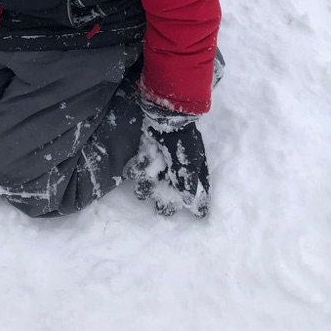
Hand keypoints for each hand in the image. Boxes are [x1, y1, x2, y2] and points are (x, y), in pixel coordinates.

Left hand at [127, 102, 209, 217]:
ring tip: (142, 191)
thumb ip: (187, 182)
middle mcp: (179, 167)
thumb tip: (188, 201)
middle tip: (161, 210)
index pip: (199, 190)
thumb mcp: (189, 162)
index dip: (199, 203)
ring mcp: (163, 160)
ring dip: (147, 187)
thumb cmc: (183, 139)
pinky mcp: (149, 153)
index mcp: (194, 168)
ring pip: (154, 181)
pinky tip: (131, 173)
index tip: (197, 215)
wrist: (166, 115)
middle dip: (166, 202)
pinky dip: (136, 170)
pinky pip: (141, 166)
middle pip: (174, 190)